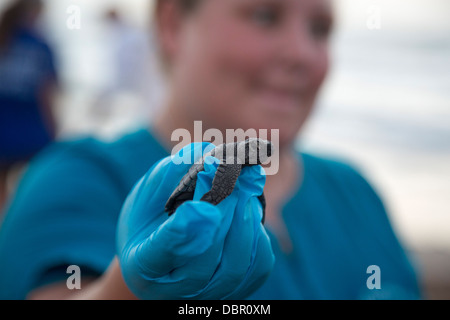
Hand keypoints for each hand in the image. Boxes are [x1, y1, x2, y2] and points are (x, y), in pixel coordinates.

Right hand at [116, 142, 273, 298]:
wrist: (166, 242)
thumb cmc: (156, 213)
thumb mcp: (154, 190)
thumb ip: (177, 173)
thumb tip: (216, 157)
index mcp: (142, 265)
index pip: (161, 253)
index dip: (183, 232)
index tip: (202, 207)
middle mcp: (173, 290)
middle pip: (203, 261)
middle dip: (223, 215)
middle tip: (237, 178)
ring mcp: (207, 293)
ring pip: (234, 266)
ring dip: (244, 223)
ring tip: (245, 190)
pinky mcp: (236, 289)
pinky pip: (257, 267)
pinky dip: (259, 237)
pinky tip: (249, 211)